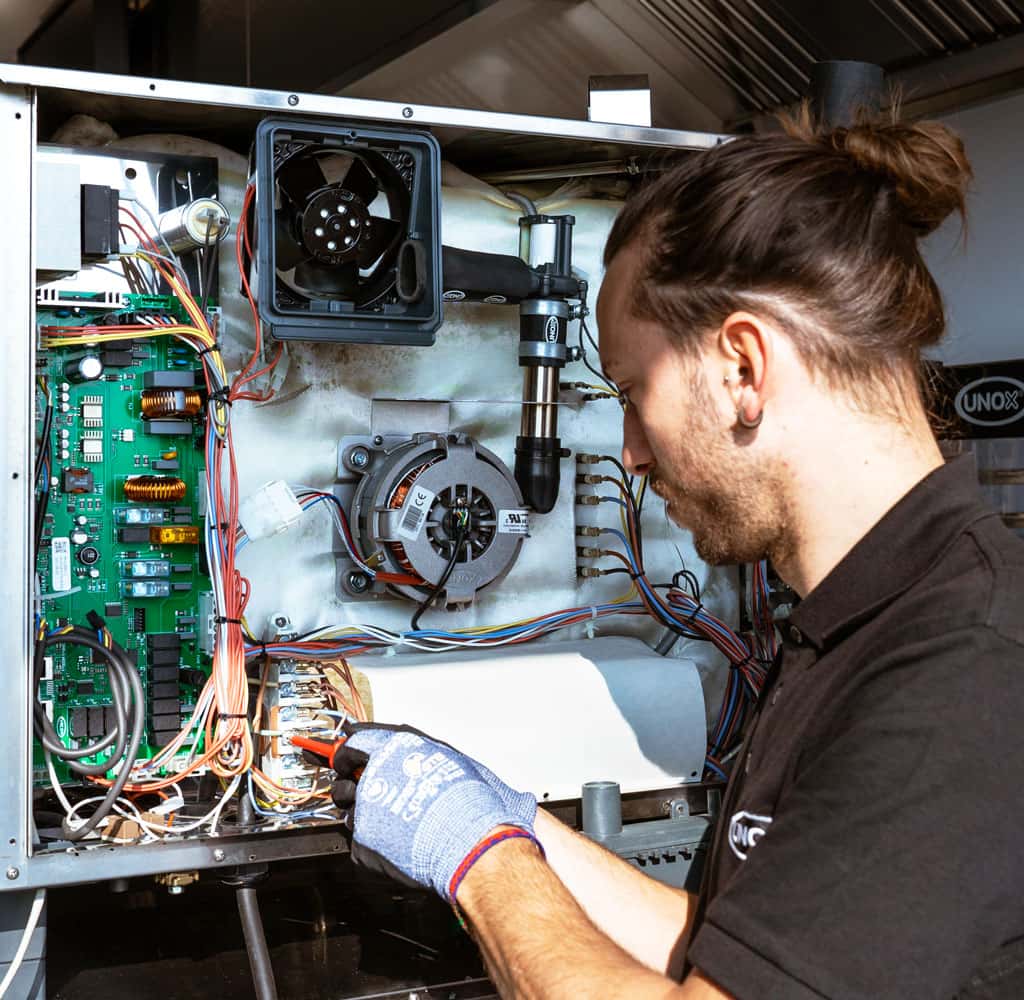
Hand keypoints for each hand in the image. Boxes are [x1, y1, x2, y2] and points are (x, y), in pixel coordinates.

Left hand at [330, 722, 537, 900]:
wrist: (468, 843)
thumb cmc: (466, 802)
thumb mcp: (445, 758)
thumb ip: (414, 751)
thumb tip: (403, 751)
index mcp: (392, 752)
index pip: (353, 744)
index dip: (346, 752)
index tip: (343, 758)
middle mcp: (372, 779)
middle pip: (343, 781)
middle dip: (349, 786)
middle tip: (363, 793)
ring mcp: (365, 814)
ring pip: (350, 814)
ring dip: (364, 818)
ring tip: (391, 825)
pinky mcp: (363, 846)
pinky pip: (361, 844)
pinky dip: (375, 846)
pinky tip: (396, 846)